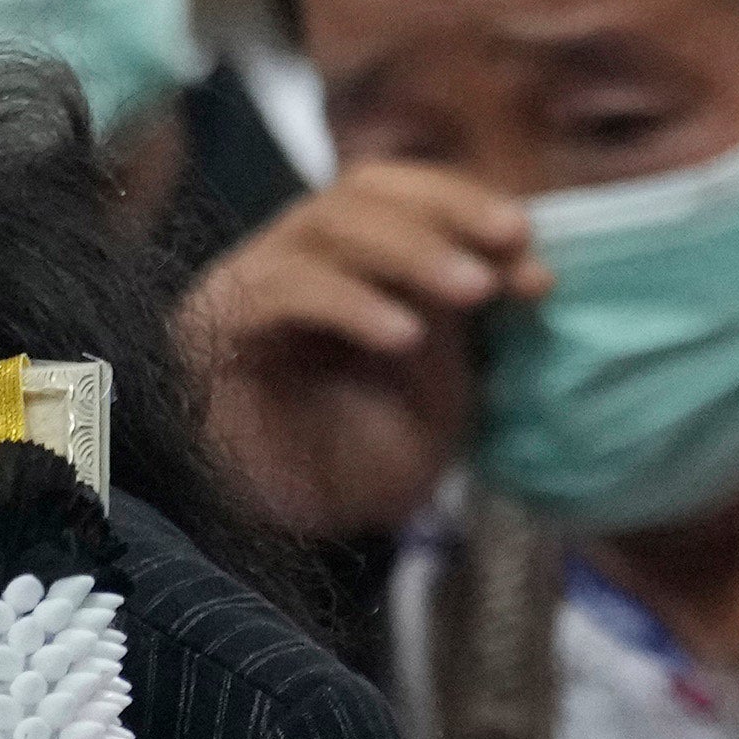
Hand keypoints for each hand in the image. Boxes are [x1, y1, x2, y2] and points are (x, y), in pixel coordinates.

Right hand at [178, 159, 532, 536]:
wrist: (292, 547)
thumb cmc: (361, 463)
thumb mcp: (436, 377)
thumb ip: (462, 309)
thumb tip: (522, 253)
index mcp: (335, 260)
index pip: (389, 191)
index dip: (457, 201)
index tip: (524, 242)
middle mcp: (283, 259)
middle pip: (357, 194)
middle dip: (442, 217)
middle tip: (508, 256)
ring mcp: (244, 289)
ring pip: (322, 226)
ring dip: (410, 251)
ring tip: (474, 292)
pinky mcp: (214, 332)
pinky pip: (281, 292)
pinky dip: (351, 304)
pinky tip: (405, 336)